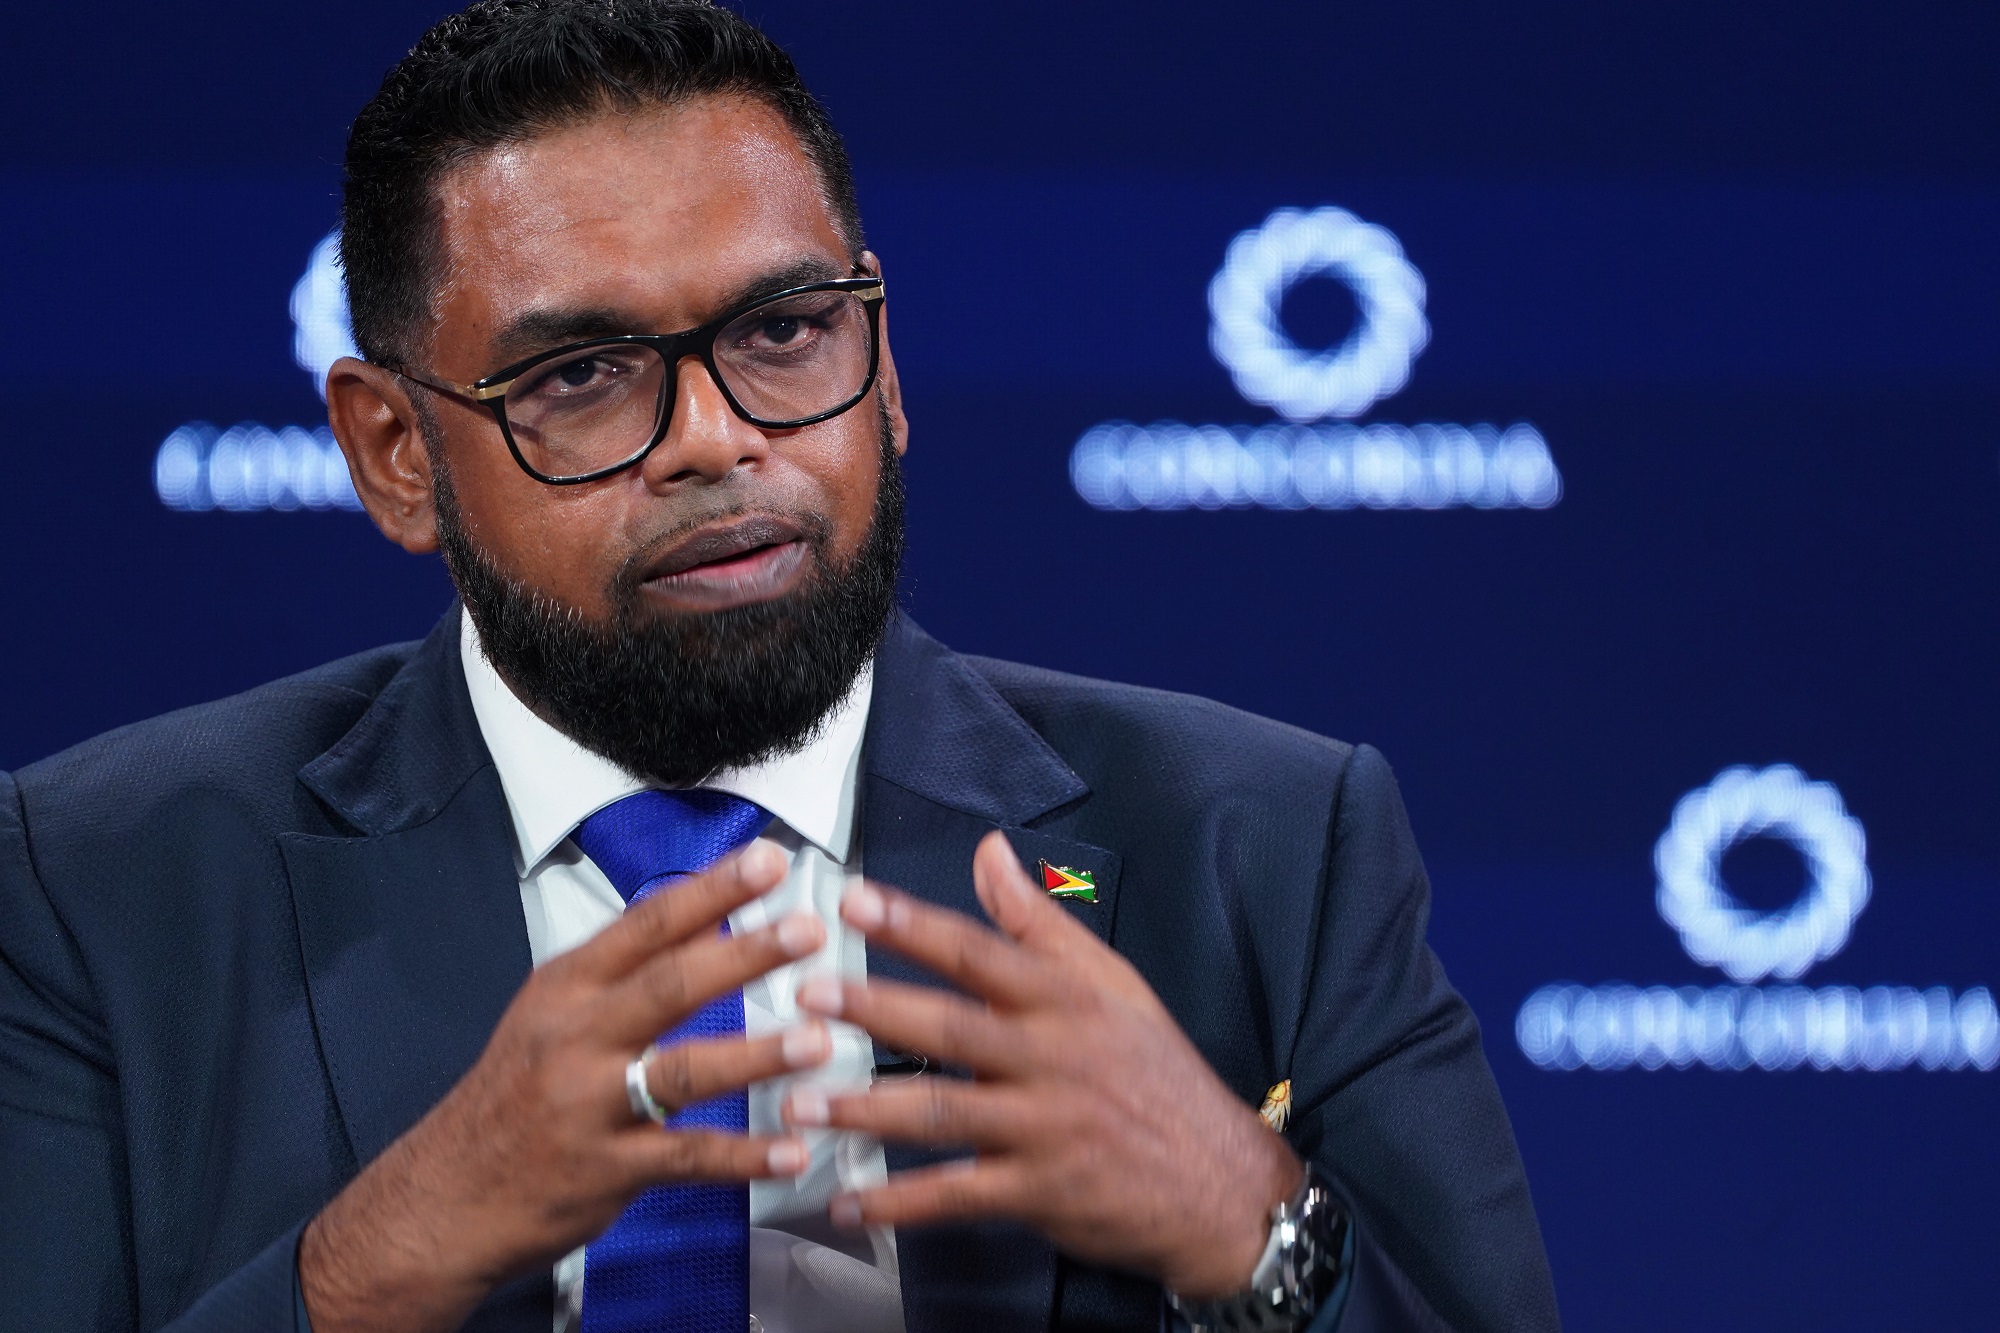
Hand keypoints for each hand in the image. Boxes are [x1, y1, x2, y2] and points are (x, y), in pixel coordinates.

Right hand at [300, 842, 832, 1331]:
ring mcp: (589, 1105)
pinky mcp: (606, 1170)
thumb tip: (710, 919)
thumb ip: (626, 971)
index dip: (712, 890)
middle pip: (670, 984)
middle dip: (745, 954)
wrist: (444, 1196)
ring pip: (682, 1071)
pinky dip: (744, 1157)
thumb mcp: (551, 1013)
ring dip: (756, 1055)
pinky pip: (687, 1158)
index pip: (648, 924)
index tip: (770, 860)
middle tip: (809, 931)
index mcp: (568, 986)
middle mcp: (576, 1037)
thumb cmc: (514, 1093)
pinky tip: (792, 1151)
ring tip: (819, 1041)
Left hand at [783, 832, 1302, 1299]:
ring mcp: (1044, 1128)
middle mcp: (1052, 1057)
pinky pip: (956, 1195)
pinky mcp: (1039, 1192)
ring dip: (865, 1111)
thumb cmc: (1154, 1072)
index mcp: (1065, 999)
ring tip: (798, 1106)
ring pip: (942, 1113)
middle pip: (951, 1026)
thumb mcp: (1111, 983)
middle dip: (874, 1009)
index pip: (979, 951)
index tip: (853, 901)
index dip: (913, 925)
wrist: (1221, 1182)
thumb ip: (1038, 920)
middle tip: (806, 996)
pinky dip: (898, 1202)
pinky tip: (847, 1201)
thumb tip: (989, 850)